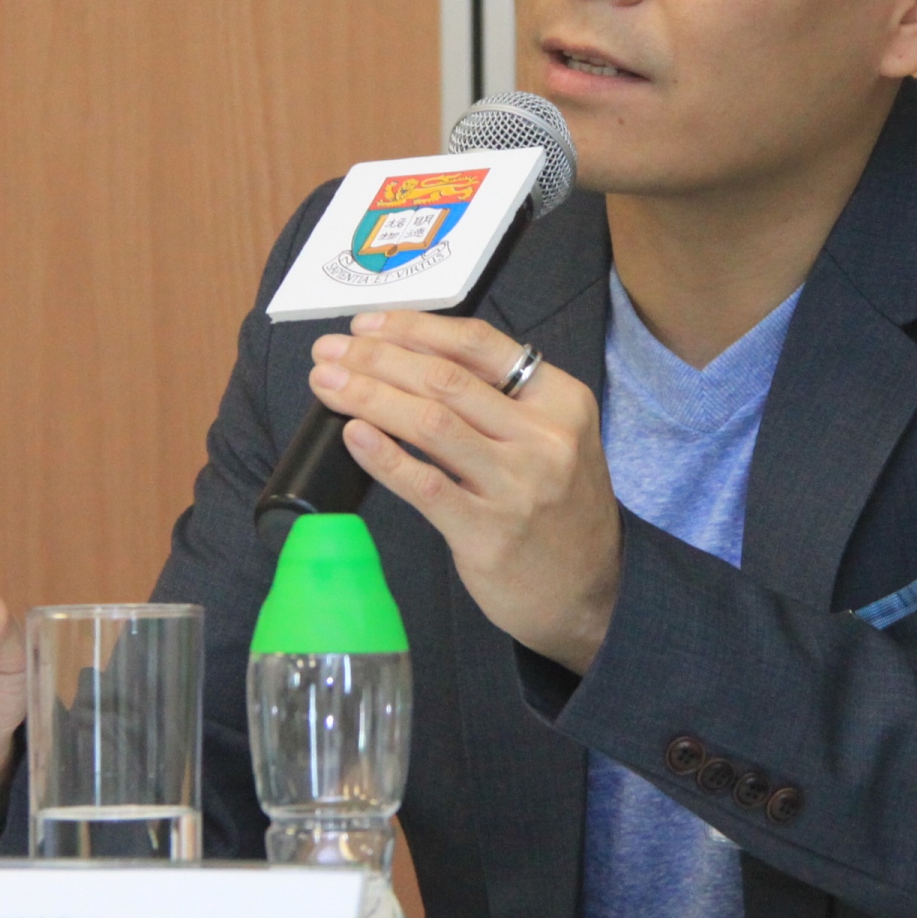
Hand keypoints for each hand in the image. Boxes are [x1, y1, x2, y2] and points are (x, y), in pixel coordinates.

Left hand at [309, 310, 620, 671]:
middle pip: (445, 379)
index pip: (478, 344)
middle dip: (377, 357)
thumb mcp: (552, 438)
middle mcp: (544, 438)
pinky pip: (424, 485)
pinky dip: (383, 455)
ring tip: (327, 382)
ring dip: (368, 395)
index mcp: (560, 400)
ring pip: (430, 423)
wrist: (589, 593)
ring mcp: (517, 486)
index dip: (413, 328)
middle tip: (329, 350)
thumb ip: (498, 399)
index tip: (365, 325)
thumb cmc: (557, 506)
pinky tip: (352, 434)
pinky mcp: (488, 533)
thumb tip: (407, 358)